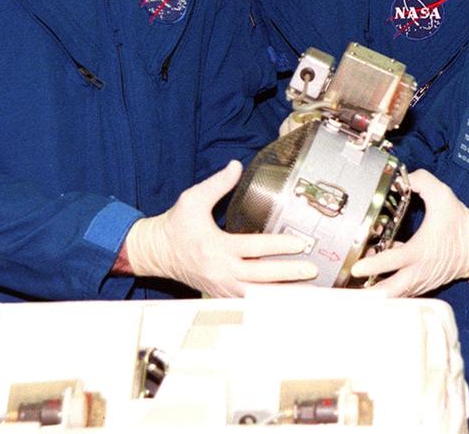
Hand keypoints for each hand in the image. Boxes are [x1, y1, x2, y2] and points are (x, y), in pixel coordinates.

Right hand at [124, 160, 316, 296]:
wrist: (155, 253)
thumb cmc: (175, 225)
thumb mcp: (192, 199)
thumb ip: (217, 184)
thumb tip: (236, 165)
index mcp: (216, 247)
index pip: (253, 247)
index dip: (278, 246)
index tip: (300, 243)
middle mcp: (221, 271)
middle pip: (260, 277)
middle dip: (288, 274)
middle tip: (312, 269)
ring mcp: (222, 287)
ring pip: (258, 296)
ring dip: (284, 294)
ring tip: (310, 291)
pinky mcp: (222, 295)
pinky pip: (250, 303)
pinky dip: (270, 303)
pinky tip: (291, 300)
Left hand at [349, 169, 468, 297]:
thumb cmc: (461, 225)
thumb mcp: (443, 196)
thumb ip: (422, 181)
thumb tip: (405, 177)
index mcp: (420, 251)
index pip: (393, 261)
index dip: (373, 265)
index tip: (357, 267)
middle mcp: (418, 271)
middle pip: (389, 292)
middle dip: (368, 294)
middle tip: (348, 290)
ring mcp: (420, 281)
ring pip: (393, 295)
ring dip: (375, 291)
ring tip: (356, 284)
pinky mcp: (422, 285)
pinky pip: (401, 291)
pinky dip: (387, 289)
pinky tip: (375, 279)